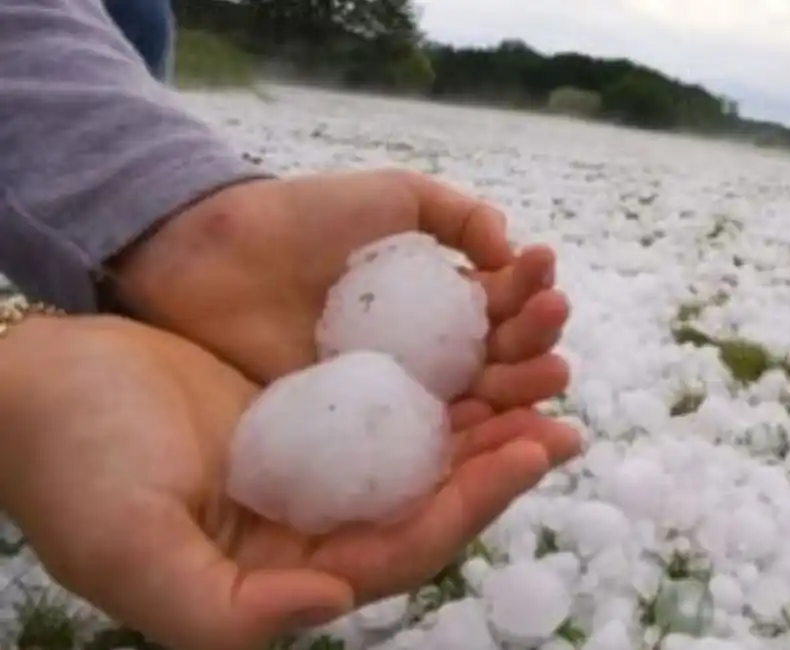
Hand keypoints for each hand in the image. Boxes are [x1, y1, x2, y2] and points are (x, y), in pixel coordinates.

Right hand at [0, 316, 580, 649]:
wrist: (36, 385)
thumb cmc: (68, 468)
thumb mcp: (130, 549)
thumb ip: (225, 606)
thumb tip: (335, 600)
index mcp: (291, 567)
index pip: (407, 545)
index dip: (474, 504)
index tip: (533, 449)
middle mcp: (319, 519)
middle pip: (436, 493)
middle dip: (505, 453)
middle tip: (564, 406)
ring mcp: (322, 458)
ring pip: (428, 440)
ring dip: (490, 402)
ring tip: (548, 354)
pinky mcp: (316, 404)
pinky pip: (397, 389)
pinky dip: (445, 362)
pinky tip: (483, 326)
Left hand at [110, 170, 569, 418]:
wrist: (211, 256)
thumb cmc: (303, 220)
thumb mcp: (393, 196)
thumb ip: (457, 215)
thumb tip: (510, 248)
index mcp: (440, 301)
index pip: (502, 305)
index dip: (529, 290)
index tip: (543, 273)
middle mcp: (429, 353)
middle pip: (501, 357)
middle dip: (537, 341)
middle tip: (550, 325)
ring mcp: (399, 396)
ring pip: (477, 401)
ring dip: (523, 387)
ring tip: (551, 372)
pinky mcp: (363, 432)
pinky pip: (425, 440)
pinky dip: (470, 436)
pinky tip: (498, 422)